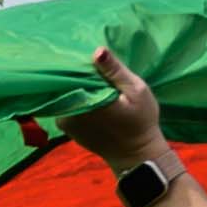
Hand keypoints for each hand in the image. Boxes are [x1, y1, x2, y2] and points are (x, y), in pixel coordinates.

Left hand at [52, 51, 172, 170]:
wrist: (135, 155)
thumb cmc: (141, 121)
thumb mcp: (136, 91)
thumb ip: (115, 71)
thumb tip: (97, 51)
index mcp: (88, 101)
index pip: (72, 72)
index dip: (79, 62)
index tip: (90, 57)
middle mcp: (70, 111)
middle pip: (66, 82)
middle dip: (77, 73)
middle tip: (93, 67)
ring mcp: (64, 121)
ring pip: (65, 93)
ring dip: (75, 85)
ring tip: (92, 79)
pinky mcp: (65, 127)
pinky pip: (65, 104)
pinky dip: (75, 97)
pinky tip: (89, 94)